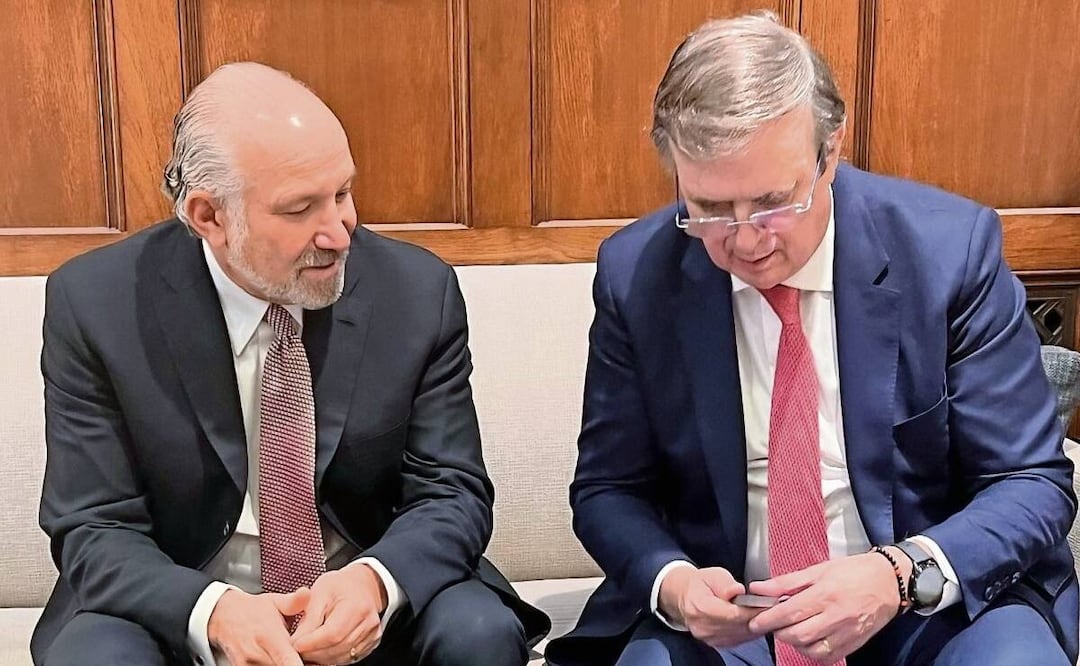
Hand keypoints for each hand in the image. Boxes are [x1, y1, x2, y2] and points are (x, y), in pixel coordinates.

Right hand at [208, 588, 308, 664]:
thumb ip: (293, 601)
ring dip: (287, 664)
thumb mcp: (275, 601)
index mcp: (269, 636)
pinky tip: (278, 657)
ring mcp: (248, 665)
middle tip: (304, 652)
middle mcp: (257, 654)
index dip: (299, 664)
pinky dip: (275, 665)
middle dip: (299, 662)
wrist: (223, 616)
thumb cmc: (254, 610)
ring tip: (290, 653)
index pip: (286, 659)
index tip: (314, 662)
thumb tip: (306, 592)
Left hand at [291, 564, 387, 664]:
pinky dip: (332, 657)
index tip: (295, 644)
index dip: (312, 643)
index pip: (333, 633)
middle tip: (298, 649)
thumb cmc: (339, 586)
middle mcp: (369, 623)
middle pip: (338, 648)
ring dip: (322, 657)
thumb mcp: (319, 594)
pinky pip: (349, 657)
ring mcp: (372, 635)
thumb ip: (309, 619)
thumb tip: (295, 642)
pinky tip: (321, 650)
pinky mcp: (371, 644)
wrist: (362, 584)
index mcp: (356, 606)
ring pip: (343, 657)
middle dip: (314, 652)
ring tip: (308, 649)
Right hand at [657, 566, 766, 648]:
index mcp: (699, 606)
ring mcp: (707, 637)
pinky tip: (754, 621)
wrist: (684, 596)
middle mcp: (702, 626)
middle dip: (756, 617)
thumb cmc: (700, 583)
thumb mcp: (713, 574)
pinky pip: (738, 640)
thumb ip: (726, 583)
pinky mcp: (714, 643)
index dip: (751, 610)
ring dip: (755, 626)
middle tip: (771, 607)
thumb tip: (738, 591)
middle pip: (738, 626)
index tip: (766, 603)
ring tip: (764, 613)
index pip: (732, 614)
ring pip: (740, 635)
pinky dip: (748, 631)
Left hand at [747, 549, 909, 662]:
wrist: (890, 581)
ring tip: (791, 630)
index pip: (789, 612)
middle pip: (798, 634)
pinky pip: (828, 655)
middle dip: (779, 632)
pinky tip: (809, 640)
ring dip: (795, 643)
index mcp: (825, 594)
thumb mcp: (818, 569)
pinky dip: (813, 652)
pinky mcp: (855, 643)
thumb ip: (786, 582)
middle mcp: (836, 616)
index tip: (755, 622)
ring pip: (812, 649)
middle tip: (774, 624)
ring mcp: (847, 632)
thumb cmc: (853, 571)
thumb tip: (759, 588)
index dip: (768, 620)